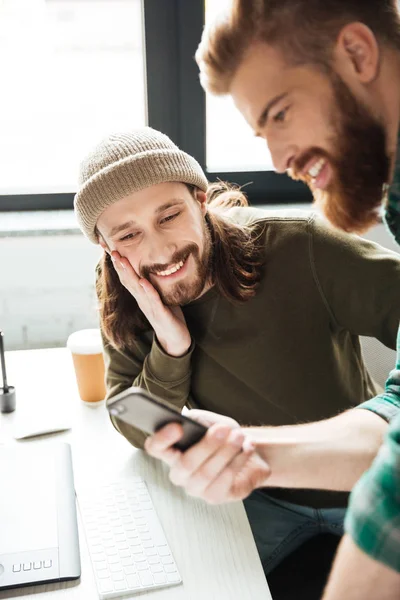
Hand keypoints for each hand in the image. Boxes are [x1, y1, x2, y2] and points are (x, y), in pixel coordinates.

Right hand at [111, 251, 190, 356]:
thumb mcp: (158, 297)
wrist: (175, 340)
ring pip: (137, 288)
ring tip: (122, 260)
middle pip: (127, 279)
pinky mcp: (160, 314)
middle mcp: (142, 300)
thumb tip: (148, 268)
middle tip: (111, 249)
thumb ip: (151, 285)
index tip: (108, 246)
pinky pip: (153, 300)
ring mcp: (149, 307)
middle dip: (119, 264)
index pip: (127, 275)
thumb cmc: (167, 316)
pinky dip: (148, 291)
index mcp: (141, 295)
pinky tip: (143, 282)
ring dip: (129, 274)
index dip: (118, 261)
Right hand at [144, 409, 270, 502]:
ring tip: (239, 437)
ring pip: (206, 474)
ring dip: (226, 452)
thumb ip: (196, 420)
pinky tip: (246, 449)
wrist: (247, 449)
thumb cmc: (223, 435)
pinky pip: (223, 482)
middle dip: (207, 445)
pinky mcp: (214, 497)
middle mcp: (179, 472)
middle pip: (185, 464)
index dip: (162, 439)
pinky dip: (238, 462)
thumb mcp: (207, 419)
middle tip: (223, 429)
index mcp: (172, 450)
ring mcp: (195, 487)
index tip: (177, 427)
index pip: (155, 447)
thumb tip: (189, 422)